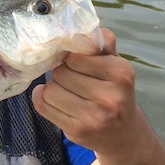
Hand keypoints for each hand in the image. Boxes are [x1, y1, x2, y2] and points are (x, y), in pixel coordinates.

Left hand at [31, 29, 139, 161]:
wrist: (123, 136)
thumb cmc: (116, 93)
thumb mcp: (116, 66)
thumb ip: (103, 44)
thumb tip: (83, 29)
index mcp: (121, 73)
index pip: (76, 56)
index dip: (70, 57)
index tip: (74, 62)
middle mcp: (110, 97)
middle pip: (61, 73)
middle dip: (61, 72)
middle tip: (69, 78)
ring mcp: (94, 117)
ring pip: (50, 90)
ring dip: (51, 87)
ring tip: (63, 90)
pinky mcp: (77, 132)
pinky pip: (43, 106)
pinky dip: (41, 98)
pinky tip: (49, 97)